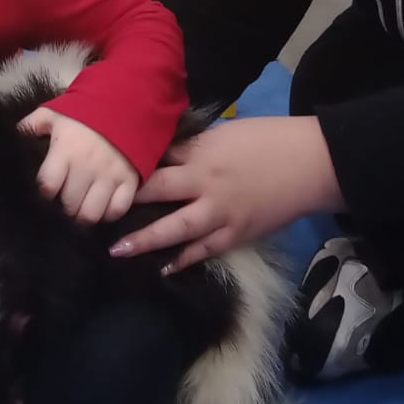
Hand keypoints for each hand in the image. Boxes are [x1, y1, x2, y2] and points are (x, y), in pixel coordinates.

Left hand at [20, 107, 137, 223]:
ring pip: (91, 214)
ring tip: (79, 212)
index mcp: (65, 151)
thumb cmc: (86, 111)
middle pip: (68, 204)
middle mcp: (86, 167)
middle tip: (63, 208)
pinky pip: (117, 210)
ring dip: (83, 216)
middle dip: (63, 209)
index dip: (43, 195)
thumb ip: (33, 124)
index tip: (45, 195)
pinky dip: (108, 215)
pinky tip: (101, 210)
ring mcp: (109, 176)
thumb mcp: (55, 112)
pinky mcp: (129, 180)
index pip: (47, 186)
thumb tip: (15, 135)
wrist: (126, 101)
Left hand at [110, 116, 345, 272]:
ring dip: (146, 242)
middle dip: (126, 208)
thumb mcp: (222, 134)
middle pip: (157, 198)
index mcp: (201, 160)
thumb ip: (190, 148)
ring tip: (118, 251)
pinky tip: (164, 268)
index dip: (127, 175)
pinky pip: (205, 251)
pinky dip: (184, 260)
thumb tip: (159, 154)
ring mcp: (222, 216)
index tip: (100, 180)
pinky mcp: (238, 234)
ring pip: (176, 232)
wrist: (310, 163)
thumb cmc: (266, 139)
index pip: (155, 167)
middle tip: (94, 218)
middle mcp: (206, 189)